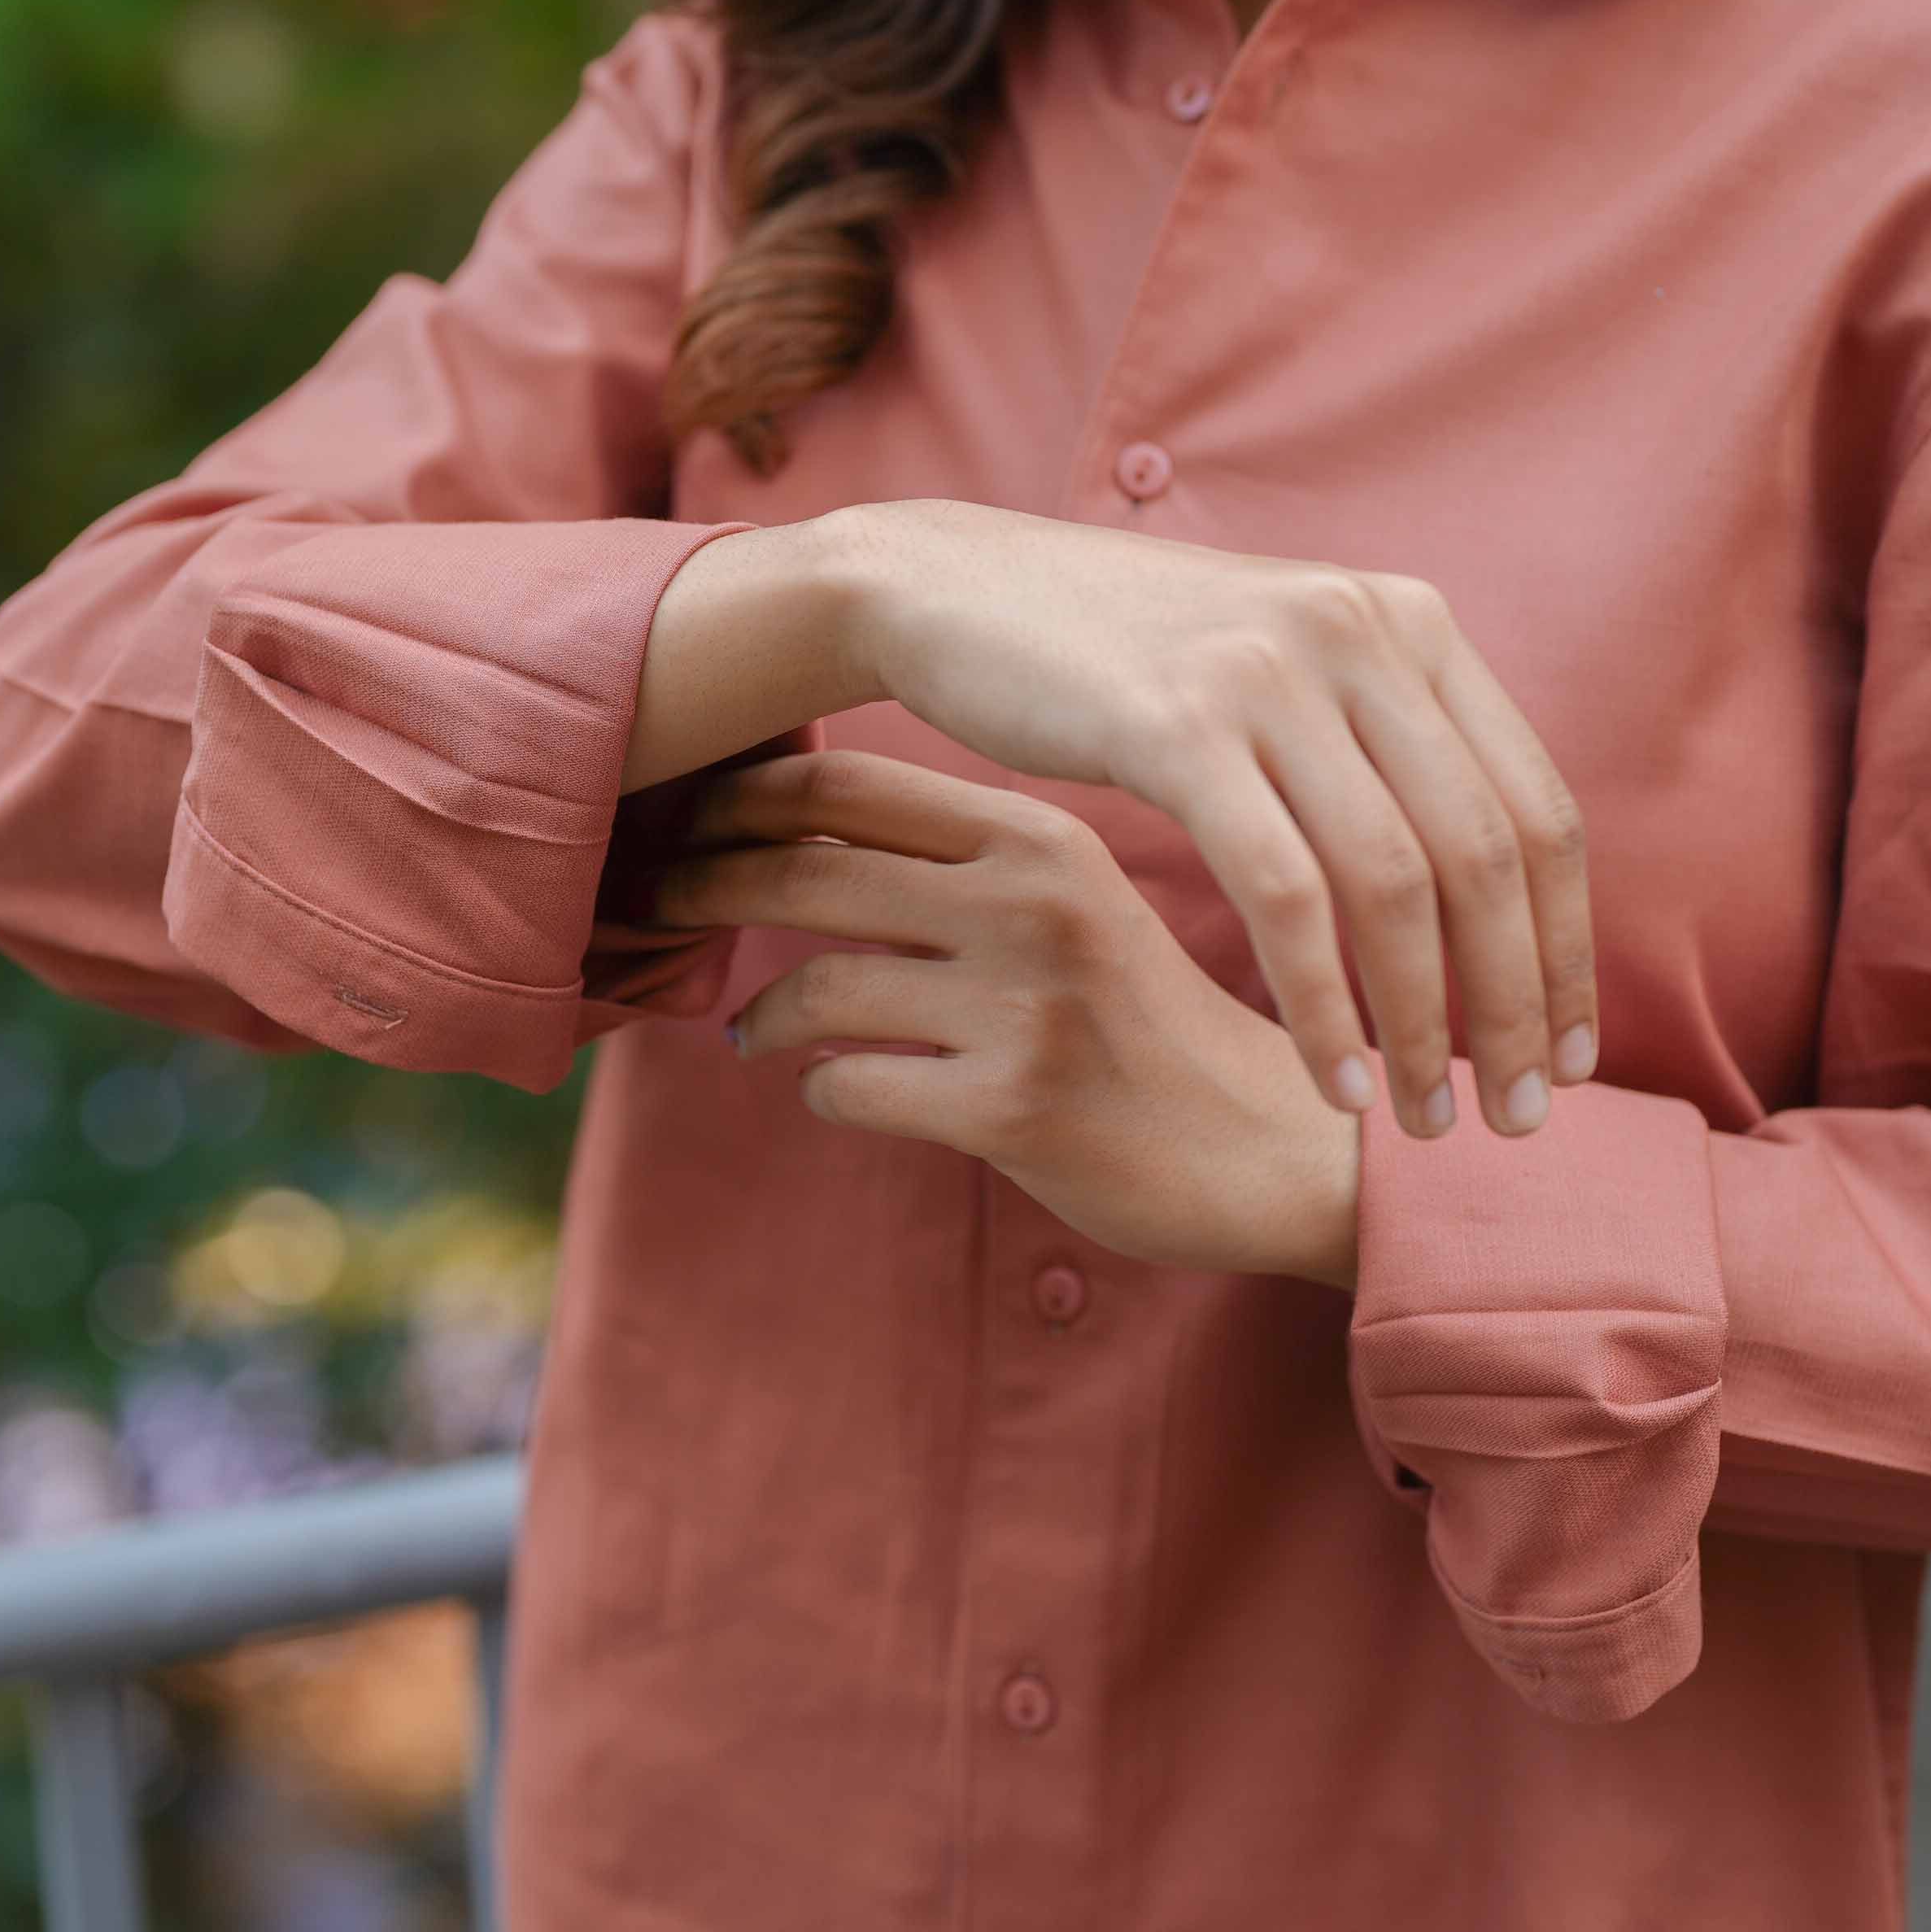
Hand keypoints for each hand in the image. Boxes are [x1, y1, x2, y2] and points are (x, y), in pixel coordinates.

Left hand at [649, 750, 1363, 1280]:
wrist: (1278, 1145)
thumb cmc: (1153, 1025)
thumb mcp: (1081, 907)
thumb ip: (970, 867)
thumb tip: (808, 837)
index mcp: (1040, 837)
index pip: (846, 785)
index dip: (739, 798)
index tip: (681, 818)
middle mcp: (1030, 904)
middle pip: (808, 869)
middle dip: (701, 886)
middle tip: (652, 906)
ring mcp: (1023, 1006)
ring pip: (816, 984)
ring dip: (757, 1013)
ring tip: (747, 1031)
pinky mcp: (1013, 1109)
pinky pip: (853, 1088)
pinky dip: (822, 1090)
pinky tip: (832, 1090)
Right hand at [830, 498, 1596, 1136]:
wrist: (948, 591)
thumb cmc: (1113, 660)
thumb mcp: (1276, 669)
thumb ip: (1374, 742)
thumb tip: (1468, 877)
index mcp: (1407, 620)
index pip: (1534, 807)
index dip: (1567, 947)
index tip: (1567, 1057)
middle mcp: (1358, 631)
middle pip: (1485, 855)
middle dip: (1516, 1006)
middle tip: (1519, 1122)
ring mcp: (1270, 671)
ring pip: (1395, 883)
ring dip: (1423, 1025)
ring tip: (1423, 1124)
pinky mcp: (1179, 722)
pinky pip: (1285, 894)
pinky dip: (1323, 1005)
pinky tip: (1336, 1080)